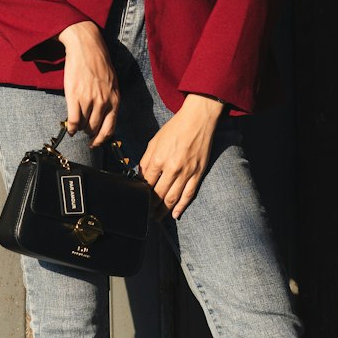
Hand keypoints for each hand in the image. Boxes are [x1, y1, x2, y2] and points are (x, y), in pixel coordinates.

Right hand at [58, 20, 118, 146]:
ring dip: (81, 129)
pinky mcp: (75, 96)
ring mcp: (89, 100)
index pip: (110, 128)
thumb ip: (110, 100)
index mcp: (115, 100)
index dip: (101, 139)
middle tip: (85, 133)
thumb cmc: (100, 64)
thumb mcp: (112, 83)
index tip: (95, 143)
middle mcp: (103, 102)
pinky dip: (71, 128)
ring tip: (78, 127)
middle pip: (95, 128)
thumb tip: (105, 116)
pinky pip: (73, 120)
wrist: (87, 48)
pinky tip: (70, 129)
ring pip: (84, 125)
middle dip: (90, 133)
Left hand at [139, 95, 224, 218]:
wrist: (198, 120)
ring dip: (163, 211)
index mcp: (158, 159)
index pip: (146, 182)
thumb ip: (146, 160)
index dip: (141, 192)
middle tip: (145, 214)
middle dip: (150, 206)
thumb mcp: (154, 141)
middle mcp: (172, 168)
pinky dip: (181, 206)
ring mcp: (186, 173)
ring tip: (156, 218)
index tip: (139, 199)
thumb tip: (141, 176)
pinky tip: (175, 214)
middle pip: (158, 194)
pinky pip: (188, 194)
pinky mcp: (198, 174)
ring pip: (172, 198)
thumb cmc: (175, 128)